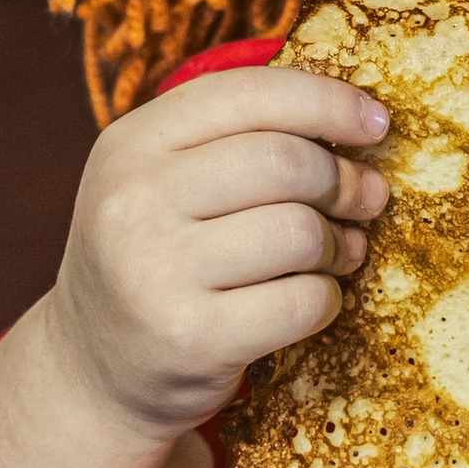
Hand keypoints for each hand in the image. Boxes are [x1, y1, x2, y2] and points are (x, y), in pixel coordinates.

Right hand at [43, 65, 389, 442]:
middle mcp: (134, 200)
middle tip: (366, 198)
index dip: (326, 101)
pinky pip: (303, 301)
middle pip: (286, 162)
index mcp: (129, 143)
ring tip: (336, 254)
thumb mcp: (161, 184)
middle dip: (345, 180)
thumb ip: (235, 140)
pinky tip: (310, 300)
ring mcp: (156, 271)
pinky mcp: (191, 338)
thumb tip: (358, 119)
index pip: (247, 94)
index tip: (377, 121)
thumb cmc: (153, 262)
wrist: (91, 374)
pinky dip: (326, 300)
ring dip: (339, 245)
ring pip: (301, 232)